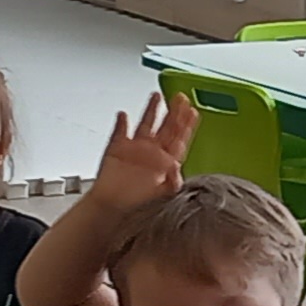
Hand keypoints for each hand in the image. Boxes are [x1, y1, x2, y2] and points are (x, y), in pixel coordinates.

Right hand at [90, 93, 202, 209]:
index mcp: (165, 162)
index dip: (186, 124)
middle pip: (166, 127)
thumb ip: (171, 181)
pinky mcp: (117, 150)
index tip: (193, 110)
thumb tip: (177, 167)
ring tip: (157, 96)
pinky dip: (122, 122)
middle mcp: (152, 153)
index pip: (179, 138)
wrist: (112, 209)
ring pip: (146, 124)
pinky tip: (124, 114)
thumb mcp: (161, 194)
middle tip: (180, 97)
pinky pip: (120, 132)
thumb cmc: (137, 204)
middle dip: (174, 111)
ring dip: (152, 110)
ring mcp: (135, 150)